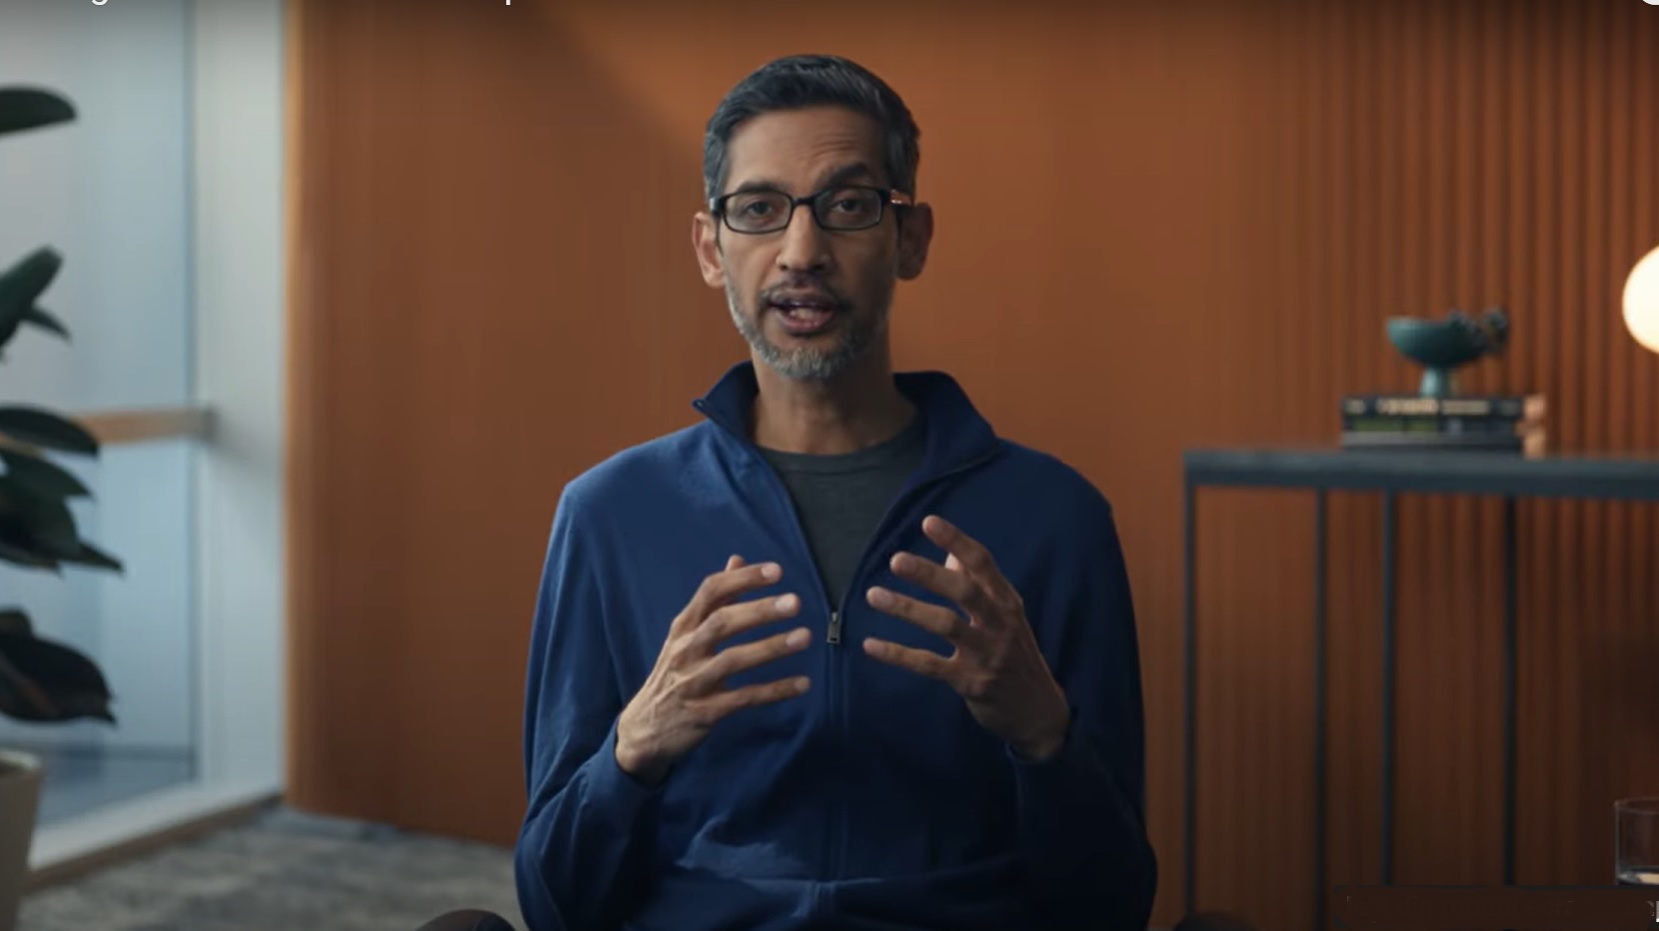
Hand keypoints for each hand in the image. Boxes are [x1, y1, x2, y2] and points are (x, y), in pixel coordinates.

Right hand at [615, 555, 811, 785]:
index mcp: (683, 627)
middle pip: (722, 623)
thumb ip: (714, 599)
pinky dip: (774, 690)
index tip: (776, 571)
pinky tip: (802, 684)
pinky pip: (743, 698)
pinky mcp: (704, 712)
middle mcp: (685, 650)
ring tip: (805, 636)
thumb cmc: (673, 674)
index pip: (710, 592)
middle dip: (759, 611)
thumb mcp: (685, 635)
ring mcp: (693, 682)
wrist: (644, 729)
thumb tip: (737, 560)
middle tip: (795, 602)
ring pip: (732, 660)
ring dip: (770, 647)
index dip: (743, 579)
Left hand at [862, 516, 1069, 761]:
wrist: (1038, 711)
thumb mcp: (1006, 616)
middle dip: (929, 574)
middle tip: (895, 560)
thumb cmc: (1015, 654)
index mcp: (1007, 602)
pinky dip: (898, 654)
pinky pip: (929, 665)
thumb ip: (979, 585)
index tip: (928, 522)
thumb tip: (949, 552)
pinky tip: (871, 644)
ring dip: (906, 608)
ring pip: (944, 625)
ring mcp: (986, 654)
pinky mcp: (970, 682)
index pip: (983, 564)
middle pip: (964, 592)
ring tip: (873, 595)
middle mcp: (999, 624)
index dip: (956, 541)